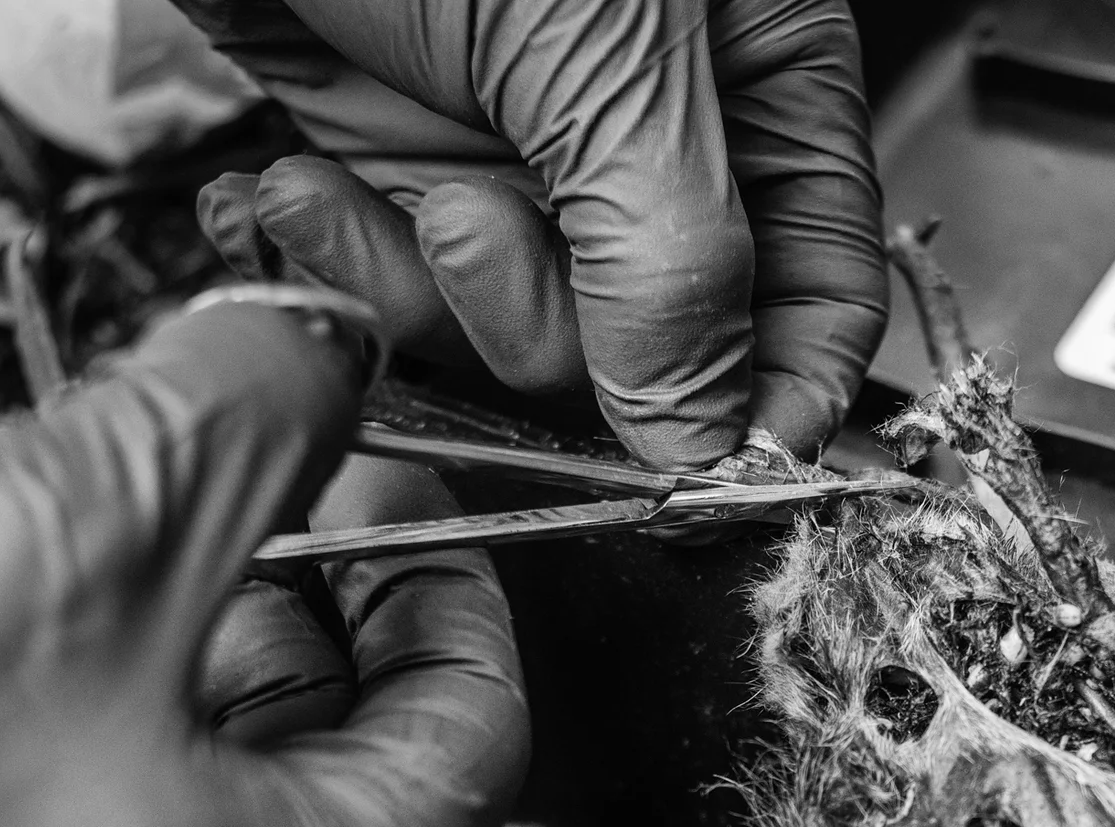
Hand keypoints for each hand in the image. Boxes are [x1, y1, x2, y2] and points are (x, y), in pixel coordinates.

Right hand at [0, 303, 527, 826]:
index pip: (473, 723)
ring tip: (43, 609)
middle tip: (193, 517)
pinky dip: (74, 818)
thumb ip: (235, 422)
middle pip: (345, 792)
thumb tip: (315, 356)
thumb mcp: (57, 535)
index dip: (433, 567)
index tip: (369, 486)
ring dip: (164, 713)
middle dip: (282, 627)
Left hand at [176, 0, 888, 468]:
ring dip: (421, 284)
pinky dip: (335, 258)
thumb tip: (711, 438)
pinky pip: (397, 283)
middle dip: (548, 317)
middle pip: (654, 340)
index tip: (708, 486)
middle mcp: (649, 125)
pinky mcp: (395, 151)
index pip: (821, 287)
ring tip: (362, 173)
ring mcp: (519, 146)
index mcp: (758, 69)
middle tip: (478, 222)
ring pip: (512, 330)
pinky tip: (294, 187)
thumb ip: (674, 257)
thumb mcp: (600, 53)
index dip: (776, 399)